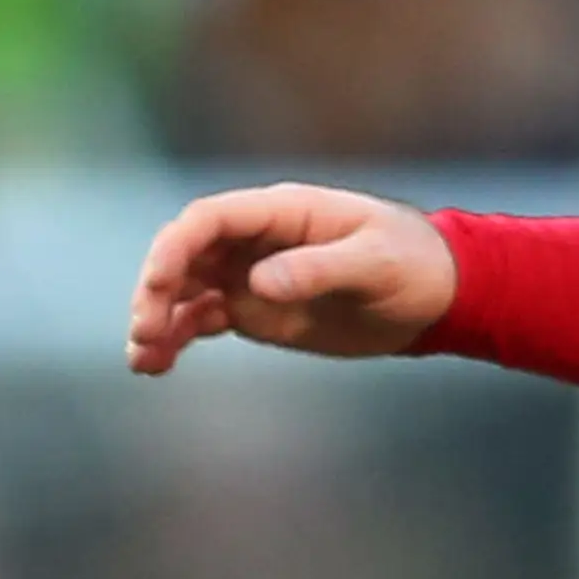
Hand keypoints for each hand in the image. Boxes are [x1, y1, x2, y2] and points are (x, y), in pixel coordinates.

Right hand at [127, 184, 457, 375]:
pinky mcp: (255, 310)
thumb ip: (319, 269)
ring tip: (143, 359)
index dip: (176, 248)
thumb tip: (258, 283)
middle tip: (145, 332)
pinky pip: (203, 319)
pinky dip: (176, 338)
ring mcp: (250, 275)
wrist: (435, 297)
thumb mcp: (375, 263)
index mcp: (281, 213)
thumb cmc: (413, 265)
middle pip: (186, 253)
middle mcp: (255, 240)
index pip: (210, 219)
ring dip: (158, 318)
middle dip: (157, 289)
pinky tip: (156, 365)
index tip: (158, 286)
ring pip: (185, 289)